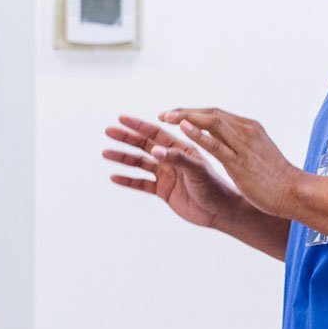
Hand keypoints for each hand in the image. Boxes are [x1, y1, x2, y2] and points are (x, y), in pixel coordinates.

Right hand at [102, 114, 246, 228]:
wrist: (222, 211)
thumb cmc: (215, 186)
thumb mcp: (197, 170)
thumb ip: (176, 159)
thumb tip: (154, 150)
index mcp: (180, 148)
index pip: (155, 133)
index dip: (138, 125)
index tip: (121, 118)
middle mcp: (171, 158)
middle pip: (144, 145)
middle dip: (126, 138)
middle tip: (108, 131)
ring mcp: (166, 174)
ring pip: (140, 163)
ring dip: (123, 157)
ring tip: (106, 153)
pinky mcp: (163, 191)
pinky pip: (142, 184)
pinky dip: (128, 180)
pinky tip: (114, 177)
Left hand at [160, 108, 303, 218]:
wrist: (294, 192)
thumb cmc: (277, 178)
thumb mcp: (258, 154)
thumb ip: (243, 145)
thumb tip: (230, 142)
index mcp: (250, 128)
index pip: (217, 114)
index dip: (194, 113)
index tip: (176, 115)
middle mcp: (246, 131)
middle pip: (211, 114)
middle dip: (185, 112)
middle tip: (164, 113)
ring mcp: (243, 145)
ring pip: (211, 122)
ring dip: (185, 118)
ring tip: (166, 117)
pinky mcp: (239, 162)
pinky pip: (215, 144)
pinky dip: (197, 134)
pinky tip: (181, 129)